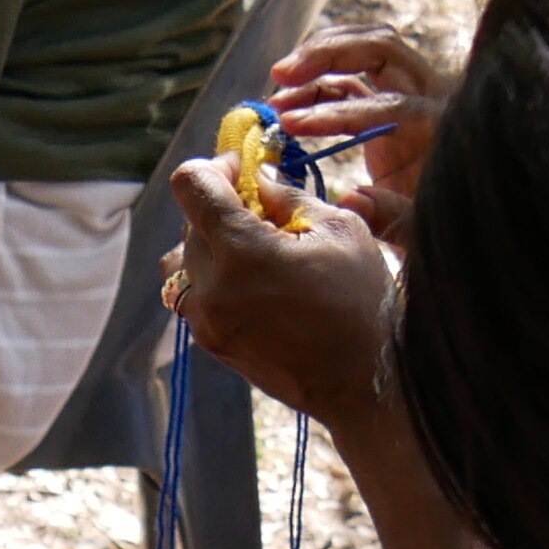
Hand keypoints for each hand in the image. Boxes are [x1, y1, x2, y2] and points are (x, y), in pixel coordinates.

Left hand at [160, 160, 395, 429]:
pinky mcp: (210, 342)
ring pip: (184, 260)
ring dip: (213, 245)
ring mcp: (206, 320)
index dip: (214, 167)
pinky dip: (216, 277)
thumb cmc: (361, 301)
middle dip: (221, 208)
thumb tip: (257, 179)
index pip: (190, 185)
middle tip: (265, 213)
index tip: (241, 171)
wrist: (364, 381)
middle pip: (190, 222)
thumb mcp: (338, 229)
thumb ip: (287, 196)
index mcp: (242, 252)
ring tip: (257, 254)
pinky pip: (195, 294)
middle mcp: (212, 286)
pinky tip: (258, 285)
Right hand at [264, 22, 449, 210]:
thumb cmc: (436, 222)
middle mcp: (430, 95)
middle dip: (327, 54)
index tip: (292, 125)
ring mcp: (410, 90)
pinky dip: (319, 79)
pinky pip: (354, 73)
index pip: (389, 105)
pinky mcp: (390, 96)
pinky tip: (288, 101)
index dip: (338, 113)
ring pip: (366, 46)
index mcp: (440, 128)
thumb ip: (388, 216)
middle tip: (280, 74)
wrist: (456, 212)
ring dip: (320, 54)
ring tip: (278, 80)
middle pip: (381, 48)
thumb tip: (352, 200)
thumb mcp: (416, 228)